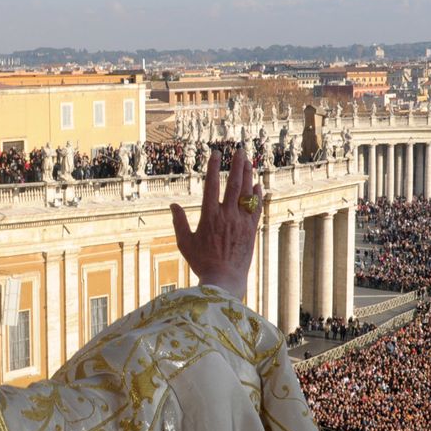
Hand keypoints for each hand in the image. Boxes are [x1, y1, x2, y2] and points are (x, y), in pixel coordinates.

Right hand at [170, 147, 262, 298]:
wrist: (224, 280)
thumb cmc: (202, 263)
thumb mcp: (185, 243)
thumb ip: (179, 222)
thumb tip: (173, 205)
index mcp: (209, 216)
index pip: (211, 185)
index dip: (213, 167)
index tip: (215, 153)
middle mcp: (227, 216)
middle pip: (233, 184)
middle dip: (237, 165)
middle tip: (239, 150)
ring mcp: (241, 222)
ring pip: (247, 193)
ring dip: (248, 175)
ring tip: (248, 161)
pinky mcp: (251, 230)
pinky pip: (256, 208)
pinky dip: (257, 195)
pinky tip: (257, 185)